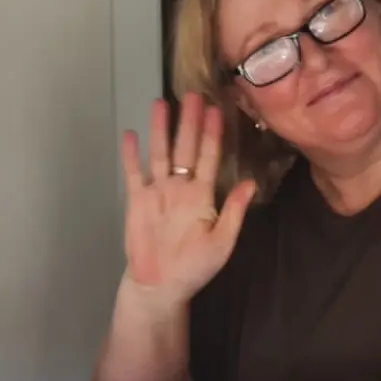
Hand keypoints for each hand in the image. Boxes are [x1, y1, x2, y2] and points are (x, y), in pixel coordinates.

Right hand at [122, 94, 256, 301]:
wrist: (161, 286)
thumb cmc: (194, 268)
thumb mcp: (222, 242)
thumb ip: (232, 211)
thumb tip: (250, 183)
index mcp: (202, 196)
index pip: (208, 157)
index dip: (212, 134)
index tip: (217, 110)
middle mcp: (180, 187)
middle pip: (184, 147)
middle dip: (189, 121)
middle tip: (192, 94)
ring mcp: (157, 191)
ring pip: (159, 153)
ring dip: (161, 129)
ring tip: (162, 103)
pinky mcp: (136, 200)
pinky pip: (134, 173)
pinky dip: (131, 155)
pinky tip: (130, 134)